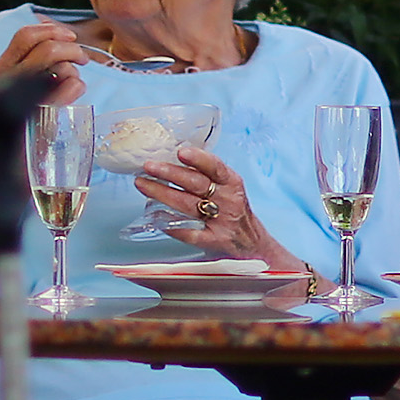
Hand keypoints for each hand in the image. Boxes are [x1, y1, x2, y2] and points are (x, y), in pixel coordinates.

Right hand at [0, 20, 100, 107]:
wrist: (23, 151)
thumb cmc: (30, 111)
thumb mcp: (23, 78)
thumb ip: (33, 55)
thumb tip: (53, 29)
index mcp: (2, 67)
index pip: (25, 35)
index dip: (52, 30)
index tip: (71, 36)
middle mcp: (8, 80)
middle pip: (48, 49)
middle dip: (72, 50)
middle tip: (82, 59)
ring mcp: (25, 98)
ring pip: (62, 68)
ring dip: (73, 72)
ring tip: (69, 83)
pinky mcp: (45, 113)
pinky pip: (73, 86)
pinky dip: (79, 86)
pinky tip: (73, 94)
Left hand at [134, 148, 305, 275]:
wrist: (256, 248)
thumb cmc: (236, 215)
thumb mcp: (230, 191)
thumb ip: (208, 178)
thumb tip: (173, 160)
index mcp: (232, 184)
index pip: (216, 167)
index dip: (198, 158)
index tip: (180, 152)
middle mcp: (229, 201)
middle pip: (197, 184)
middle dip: (170, 173)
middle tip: (148, 166)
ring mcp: (222, 222)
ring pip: (188, 205)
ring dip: (162, 194)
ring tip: (143, 185)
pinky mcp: (215, 242)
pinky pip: (189, 233)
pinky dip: (171, 225)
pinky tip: (156, 218)